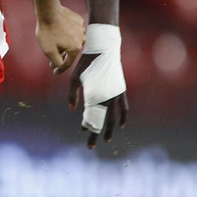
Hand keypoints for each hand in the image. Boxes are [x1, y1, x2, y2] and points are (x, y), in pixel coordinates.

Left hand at [35, 6, 84, 74]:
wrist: (49, 11)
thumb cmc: (48, 31)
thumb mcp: (48, 51)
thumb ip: (56, 61)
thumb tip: (59, 66)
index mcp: (75, 48)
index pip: (68, 63)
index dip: (60, 69)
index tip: (55, 71)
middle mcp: (82, 39)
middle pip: (71, 51)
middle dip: (62, 54)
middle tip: (53, 54)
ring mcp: (82, 29)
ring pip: (74, 40)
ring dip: (66, 42)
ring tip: (55, 40)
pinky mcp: (79, 20)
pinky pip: (74, 30)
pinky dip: (68, 32)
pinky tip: (60, 30)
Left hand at [69, 23, 128, 147]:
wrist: (104, 50)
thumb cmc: (85, 63)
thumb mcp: (74, 79)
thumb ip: (72, 96)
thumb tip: (73, 110)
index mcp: (94, 97)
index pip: (90, 118)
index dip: (86, 126)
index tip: (82, 131)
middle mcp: (107, 99)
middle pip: (102, 122)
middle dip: (96, 134)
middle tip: (90, 146)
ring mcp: (116, 95)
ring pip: (114, 118)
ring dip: (110, 129)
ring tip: (107, 139)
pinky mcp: (121, 91)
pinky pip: (124, 108)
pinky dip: (123, 117)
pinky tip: (121, 124)